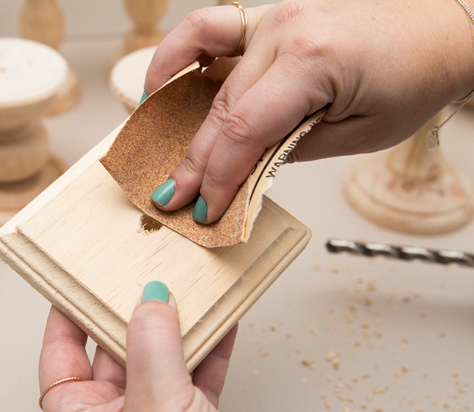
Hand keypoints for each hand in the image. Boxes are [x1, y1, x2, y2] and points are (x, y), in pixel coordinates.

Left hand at [39, 282, 237, 411]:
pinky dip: (212, 350)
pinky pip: (198, 378)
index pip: (61, 351)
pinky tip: (223, 323)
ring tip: (190, 288)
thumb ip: (153, 351)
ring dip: (181, 327)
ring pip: (162, 360)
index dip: (67, 311)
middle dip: (134, 311)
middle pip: (116, 348)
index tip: (78, 275)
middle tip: (146, 270)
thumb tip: (151, 299)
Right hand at [145, 0, 473, 223]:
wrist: (442, 29)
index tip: (206, 209)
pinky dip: (181, 53)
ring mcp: (274, 16)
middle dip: (197, 161)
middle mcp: (285, 30)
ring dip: (173, 103)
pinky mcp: (271, 15)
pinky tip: (166, 80)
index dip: (218, 179)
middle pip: (221, 108)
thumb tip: (242, 171)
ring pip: (204, 66)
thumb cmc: (414, 77)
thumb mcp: (358, 134)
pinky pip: (212, 29)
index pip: (245, 132)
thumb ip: (291, 150)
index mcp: (313, 61)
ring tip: (152, 134)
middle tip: (177, 195)